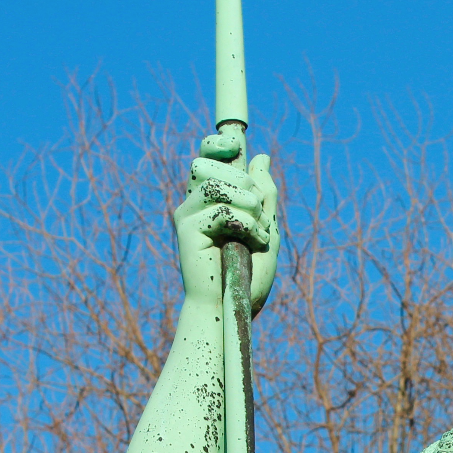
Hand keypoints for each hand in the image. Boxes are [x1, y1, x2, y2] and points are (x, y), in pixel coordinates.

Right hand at [173, 133, 278, 314]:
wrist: (233, 308)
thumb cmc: (248, 275)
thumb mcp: (266, 228)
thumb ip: (265, 195)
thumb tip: (261, 156)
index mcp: (208, 200)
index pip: (205, 156)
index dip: (217, 144)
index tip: (235, 147)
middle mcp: (192, 204)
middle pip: (211, 165)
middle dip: (245, 184)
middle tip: (259, 213)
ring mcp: (186, 217)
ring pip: (217, 186)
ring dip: (248, 204)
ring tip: (260, 230)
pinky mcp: (186, 232)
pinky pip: (221, 211)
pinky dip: (246, 224)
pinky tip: (254, 243)